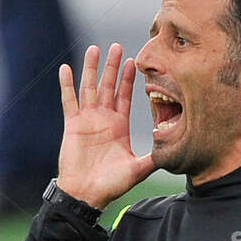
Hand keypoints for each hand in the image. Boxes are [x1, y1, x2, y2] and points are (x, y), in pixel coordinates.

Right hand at [56, 43, 155, 208]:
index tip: (134, 61)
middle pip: (108, 86)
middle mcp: (103, 119)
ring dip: (91, 69)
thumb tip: (174, 151)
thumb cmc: (111, 185)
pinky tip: (66, 68)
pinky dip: (67, 85)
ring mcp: (87, 120)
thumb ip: (153, 158)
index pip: (125, 96)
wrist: (86, 194)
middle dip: (113, 66)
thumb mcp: (137, 170)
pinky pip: (69, 101)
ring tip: (94, 49)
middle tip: (117, 46)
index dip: (129, 79)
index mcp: (119, 126)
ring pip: (89, 88)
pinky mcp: (72, 125)